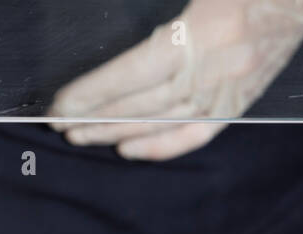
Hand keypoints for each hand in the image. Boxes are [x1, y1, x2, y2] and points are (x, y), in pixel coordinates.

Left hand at [48, 0, 302, 159]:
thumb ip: (159, 7)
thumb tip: (118, 49)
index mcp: (207, 29)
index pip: (136, 70)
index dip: (96, 90)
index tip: (63, 102)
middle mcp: (219, 67)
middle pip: (144, 102)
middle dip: (96, 116)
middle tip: (60, 124)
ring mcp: (232, 89)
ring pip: (163, 120)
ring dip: (117, 132)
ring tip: (81, 137)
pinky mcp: (242, 102)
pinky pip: (196, 135)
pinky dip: (160, 146)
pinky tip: (128, 150)